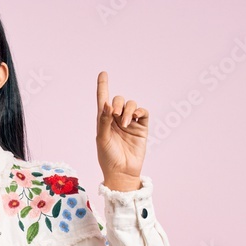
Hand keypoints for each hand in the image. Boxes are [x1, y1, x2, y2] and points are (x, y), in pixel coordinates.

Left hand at [95, 71, 147, 189]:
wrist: (122, 172)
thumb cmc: (108, 158)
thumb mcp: (102, 138)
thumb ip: (104, 121)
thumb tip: (107, 104)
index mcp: (104, 121)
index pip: (103, 100)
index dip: (103, 86)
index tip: (103, 73)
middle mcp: (117, 119)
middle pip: (118, 100)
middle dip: (117, 103)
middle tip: (114, 114)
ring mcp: (130, 123)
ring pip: (130, 104)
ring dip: (127, 110)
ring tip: (124, 124)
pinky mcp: (141, 128)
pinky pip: (142, 112)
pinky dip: (138, 111)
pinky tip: (134, 118)